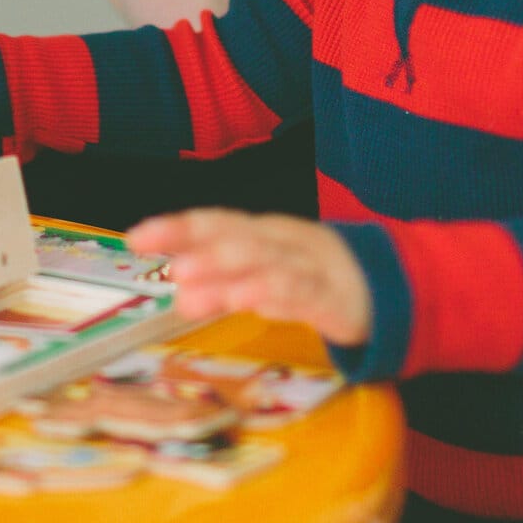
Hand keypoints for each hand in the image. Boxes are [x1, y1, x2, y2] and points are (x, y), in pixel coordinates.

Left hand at [125, 210, 372, 347]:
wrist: (386, 287)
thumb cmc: (313, 277)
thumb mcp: (264, 274)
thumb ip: (221, 280)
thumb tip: (177, 288)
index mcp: (261, 233)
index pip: (214, 223)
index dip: (175, 228)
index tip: (135, 238)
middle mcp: (280, 241)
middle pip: (234, 236)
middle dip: (196, 247)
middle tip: (164, 264)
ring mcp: (307, 265)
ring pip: (262, 262)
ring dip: (224, 271)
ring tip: (189, 285)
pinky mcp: (331, 296)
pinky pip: (300, 291)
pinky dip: (273, 292)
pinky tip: (249, 299)